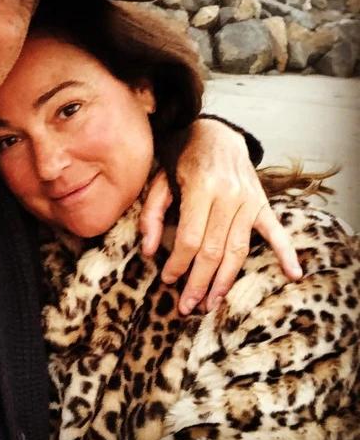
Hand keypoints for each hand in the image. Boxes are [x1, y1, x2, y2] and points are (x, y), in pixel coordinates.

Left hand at [140, 119, 302, 314]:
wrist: (215, 133)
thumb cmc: (182, 157)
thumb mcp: (159, 178)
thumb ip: (152, 212)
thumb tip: (148, 249)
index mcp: (200, 187)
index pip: (191, 238)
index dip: (179, 263)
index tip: (168, 280)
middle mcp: (228, 196)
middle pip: (215, 250)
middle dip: (199, 282)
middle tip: (187, 306)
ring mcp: (249, 201)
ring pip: (239, 249)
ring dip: (226, 280)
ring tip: (212, 303)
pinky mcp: (262, 203)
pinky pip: (276, 231)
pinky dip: (286, 252)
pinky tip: (292, 274)